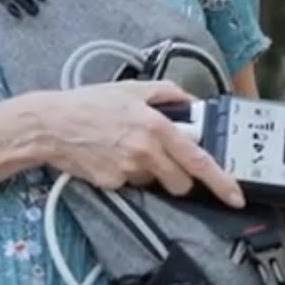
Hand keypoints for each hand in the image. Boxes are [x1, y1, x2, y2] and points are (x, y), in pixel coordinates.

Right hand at [37, 81, 245, 207]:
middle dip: (179, 178)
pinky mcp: (111, 184)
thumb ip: (167, 94)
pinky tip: (108, 157)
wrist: (49, 125)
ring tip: (125, 150)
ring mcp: (128, 171)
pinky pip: (129, 185)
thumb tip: (192, 103)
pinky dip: (124, 175)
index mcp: (156, 126)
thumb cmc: (89, 103)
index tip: (235, 196)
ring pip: (154, 183)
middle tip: (162, 160)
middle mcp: (146, 151)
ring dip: (148, 173)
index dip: (221, 181)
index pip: (198, 160)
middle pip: (181, 182)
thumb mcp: (131, 88)